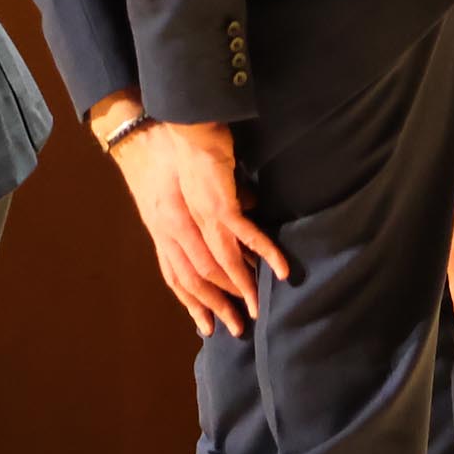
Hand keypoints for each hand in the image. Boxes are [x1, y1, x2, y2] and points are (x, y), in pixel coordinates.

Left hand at [107, 118, 288, 337]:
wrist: (184, 126)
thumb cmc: (188, 155)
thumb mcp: (190, 192)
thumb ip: (208, 213)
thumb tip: (237, 224)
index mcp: (172, 228)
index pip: (180, 275)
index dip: (194, 302)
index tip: (208, 324)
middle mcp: (182, 229)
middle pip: (201, 278)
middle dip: (220, 305)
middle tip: (238, 327)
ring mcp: (202, 217)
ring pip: (222, 263)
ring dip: (243, 288)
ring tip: (259, 309)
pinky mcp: (221, 203)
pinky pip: (246, 236)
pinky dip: (265, 253)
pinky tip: (281, 269)